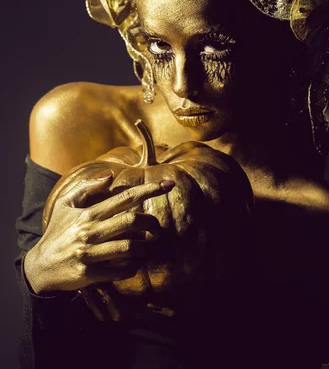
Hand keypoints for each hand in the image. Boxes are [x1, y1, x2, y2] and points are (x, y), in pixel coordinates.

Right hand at [24, 174, 174, 294]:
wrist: (40, 267)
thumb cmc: (56, 232)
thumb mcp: (65, 204)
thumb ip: (87, 187)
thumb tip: (110, 175)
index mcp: (89, 214)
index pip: (125, 198)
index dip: (149, 190)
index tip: (167, 185)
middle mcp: (90, 233)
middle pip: (131, 222)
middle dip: (152, 222)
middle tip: (159, 227)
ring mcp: (90, 254)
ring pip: (129, 248)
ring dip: (146, 247)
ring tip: (150, 246)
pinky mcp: (89, 274)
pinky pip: (120, 271)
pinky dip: (133, 267)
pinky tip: (136, 263)